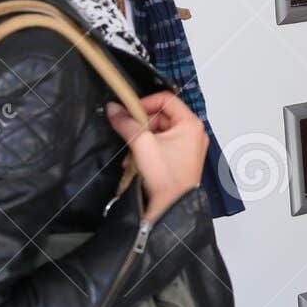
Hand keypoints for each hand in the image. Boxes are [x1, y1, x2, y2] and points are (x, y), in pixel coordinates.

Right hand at [106, 93, 208, 222]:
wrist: (171, 207)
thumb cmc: (166, 178)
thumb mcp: (141, 144)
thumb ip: (126, 123)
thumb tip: (114, 109)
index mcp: (190, 124)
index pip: (166, 99)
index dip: (145, 103)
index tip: (129, 112)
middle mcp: (193, 134)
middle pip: (161, 116)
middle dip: (141, 127)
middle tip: (129, 134)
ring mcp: (188, 147)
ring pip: (158, 132)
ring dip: (141, 141)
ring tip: (132, 154)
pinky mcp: (180, 159)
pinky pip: (161, 146)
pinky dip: (147, 151)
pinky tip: (137, 163)